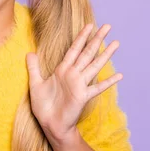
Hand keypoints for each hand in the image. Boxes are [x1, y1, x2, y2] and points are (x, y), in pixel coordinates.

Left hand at [26, 23, 122, 140]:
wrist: (50, 125)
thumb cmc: (43, 106)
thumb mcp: (35, 84)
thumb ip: (34, 68)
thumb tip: (29, 53)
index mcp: (62, 70)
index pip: (74, 49)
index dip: (81, 37)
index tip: (89, 25)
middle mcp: (73, 75)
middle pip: (87, 53)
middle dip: (97, 39)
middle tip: (108, 26)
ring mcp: (80, 85)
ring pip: (94, 65)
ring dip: (105, 55)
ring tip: (116, 43)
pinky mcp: (83, 96)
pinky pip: (97, 88)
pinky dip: (108, 82)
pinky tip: (120, 76)